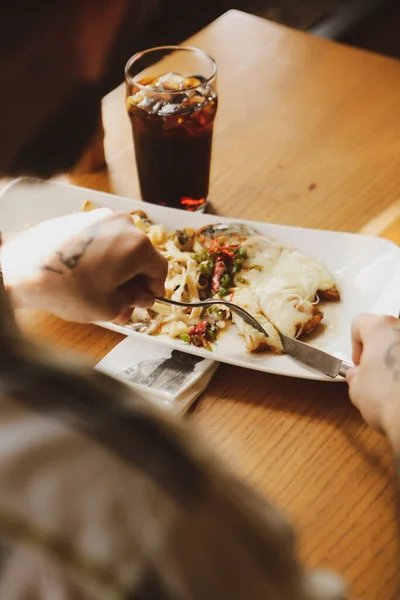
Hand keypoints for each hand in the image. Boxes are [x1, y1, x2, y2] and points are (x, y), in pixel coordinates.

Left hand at [1, 208, 166, 323]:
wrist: (25, 269)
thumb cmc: (68, 289)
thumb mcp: (110, 307)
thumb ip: (134, 300)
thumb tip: (142, 296)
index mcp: (138, 245)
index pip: (160, 269)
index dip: (154, 289)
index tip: (145, 300)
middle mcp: (124, 224)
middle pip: (140, 257)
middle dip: (134, 282)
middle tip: (123, 305)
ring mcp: (102, 218)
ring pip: (121, 248)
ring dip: (118, 271)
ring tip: (103, 294)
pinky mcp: (82, 219)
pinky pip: (103, 239)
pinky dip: (102, 257)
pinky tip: (88, 276)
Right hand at [347, 314, 399, 448]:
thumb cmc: (388, 400)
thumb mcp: (356, 389)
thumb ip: (355, 376)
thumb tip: (359, 376)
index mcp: (381, 329)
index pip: (360, 323)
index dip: (355, 345)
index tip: (358, 363)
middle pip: (387, 334)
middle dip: (380, 353)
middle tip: (375, 375)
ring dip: (397, 362)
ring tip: (394, 387)